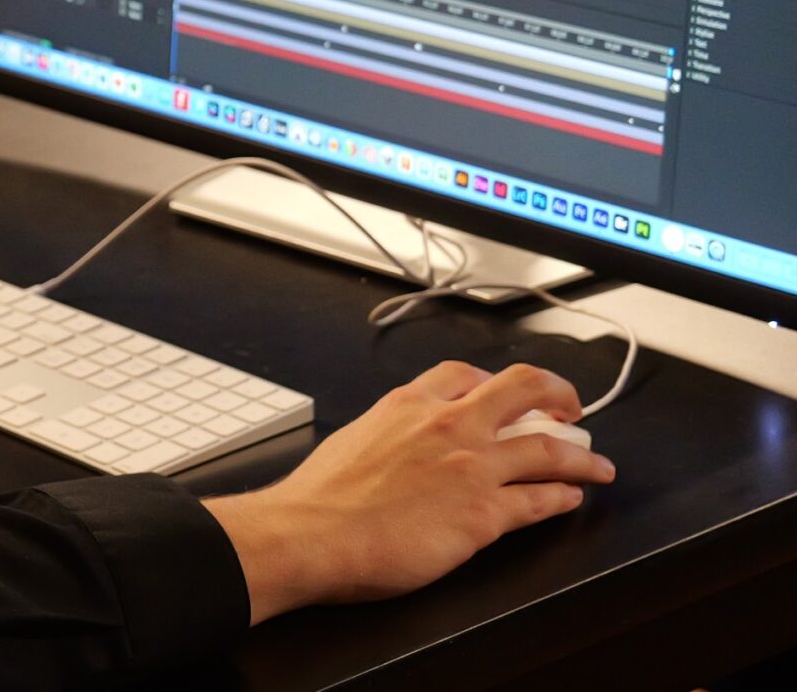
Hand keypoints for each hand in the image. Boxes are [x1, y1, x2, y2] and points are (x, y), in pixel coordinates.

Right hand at [205, 361, 615, 623]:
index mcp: (409, 404)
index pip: (468, 375)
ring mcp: (472, 467)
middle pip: (525, 389)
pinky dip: (564, 498)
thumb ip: (389, 434)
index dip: (497, 384)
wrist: (311, 533)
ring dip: (583, 457)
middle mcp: (449, 426)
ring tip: (597, 465)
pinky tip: (571, 499)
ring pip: (550, 449)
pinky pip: (541, 500)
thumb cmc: (321, 497)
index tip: (508, 396)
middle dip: (558, 396)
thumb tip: (399, 446)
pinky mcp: (485, 513)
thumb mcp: (355, 439)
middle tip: (570, 410)